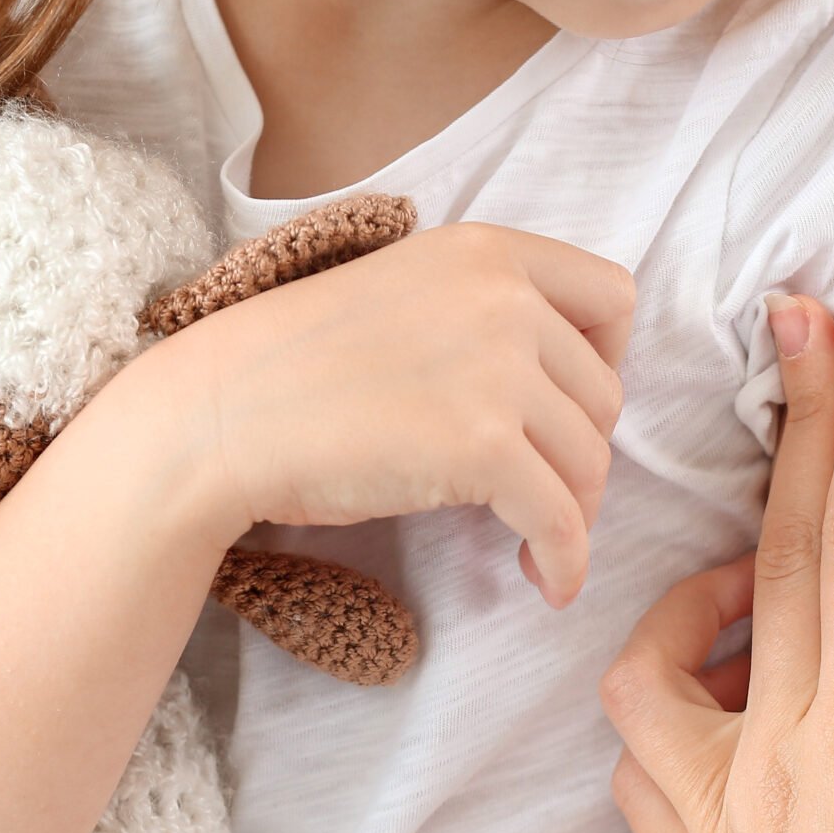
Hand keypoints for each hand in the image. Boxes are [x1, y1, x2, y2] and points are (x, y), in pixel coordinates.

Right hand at [147, 221, 635, 606]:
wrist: (220, 415)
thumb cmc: (296, 367)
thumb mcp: (404, 294)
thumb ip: (482, 312)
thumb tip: (560, 385)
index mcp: (488, 250)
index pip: (613, 297)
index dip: (606, 361)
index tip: (566, 406)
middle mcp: (505, 298)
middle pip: (606, 393)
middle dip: (581, 451)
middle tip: (538, 489)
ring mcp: (498, 371)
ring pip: (591, 461)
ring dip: (573, 511)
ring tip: (534, 540)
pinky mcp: (484, 447)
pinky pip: (562, 519)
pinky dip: (566, 561)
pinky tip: (548, 582)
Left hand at [602, 297, 833, 832]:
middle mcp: (775, 769)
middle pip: (770, 561)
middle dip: (795, 432)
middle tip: (797, 330)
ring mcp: (714, 824)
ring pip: (660, 657)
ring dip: (703, 587)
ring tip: (757, 577)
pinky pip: (646, 754)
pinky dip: (670, 699)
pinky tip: (726, 710)